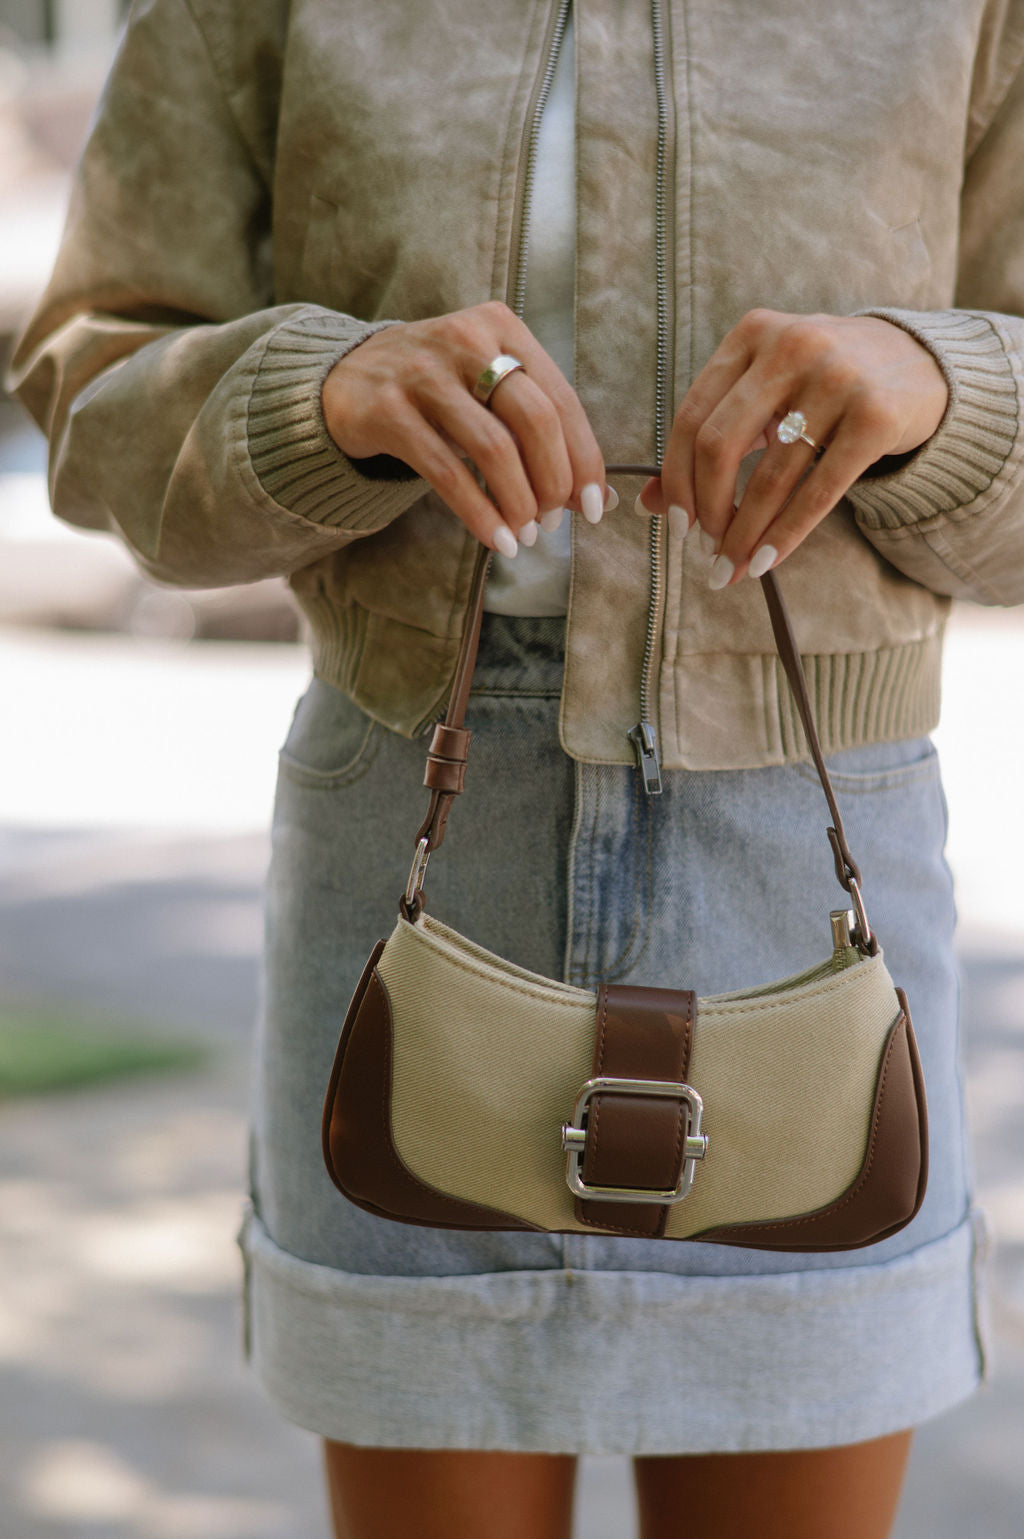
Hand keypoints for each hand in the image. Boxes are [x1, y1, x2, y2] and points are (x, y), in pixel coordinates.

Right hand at [321, 300, 612, 555]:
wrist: (346, 378)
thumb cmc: (436, 389)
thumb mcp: (487, 388)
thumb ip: (538, 429)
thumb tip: (598, 495)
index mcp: (502, 327)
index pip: (562, 399)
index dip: (585, 459)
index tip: (596, 506)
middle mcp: (466, 340)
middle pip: (534, 421)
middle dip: (554, 483)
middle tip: (555, 521)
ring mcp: (423, 372)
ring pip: (493, 448)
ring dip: (518, 503)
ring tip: (526, 535)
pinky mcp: (388, 410)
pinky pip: (447, 472)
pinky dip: (479, 513)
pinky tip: (497, 539)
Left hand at [636, 310, 949, 585]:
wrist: (921, 365)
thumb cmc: (824, 385)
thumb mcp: (765, 393)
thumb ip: (709, 438)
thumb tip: (649, 504)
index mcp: (752, 333)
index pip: (692, 416)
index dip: (677, 479)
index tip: (677, 525)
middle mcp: (791, 346)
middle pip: (719, 445)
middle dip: (705, 509)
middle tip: (703, 550)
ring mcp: (837, 377)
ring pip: (770, 477)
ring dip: (744, 534)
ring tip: (731, 567)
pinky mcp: (875, 415)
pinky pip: (818, 491)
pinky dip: (785, 535)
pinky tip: (766, 562)